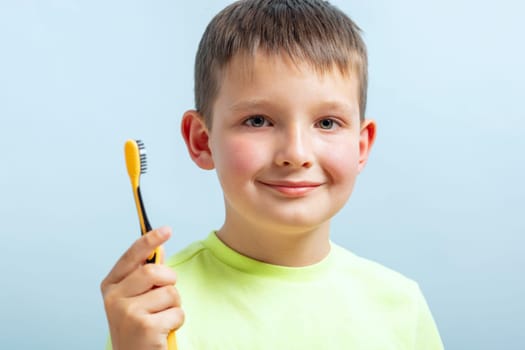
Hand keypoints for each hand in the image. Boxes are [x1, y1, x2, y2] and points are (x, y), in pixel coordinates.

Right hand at [101, 227, 183, 349]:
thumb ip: (145, 274)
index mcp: (110, 285)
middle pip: (155, 271)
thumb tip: (160, 247)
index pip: (132, 256)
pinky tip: (162, 331)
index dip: (150, 240)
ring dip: (174, 306)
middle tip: (164, 299)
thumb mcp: (135, 298)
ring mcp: (126, 312)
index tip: (166, 230)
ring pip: (170, 292)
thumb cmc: (138, 327)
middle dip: (169, 282)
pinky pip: (177, 312)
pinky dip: (177, 321)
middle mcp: (113, 298)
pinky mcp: (143, 327)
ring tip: (160, 319)